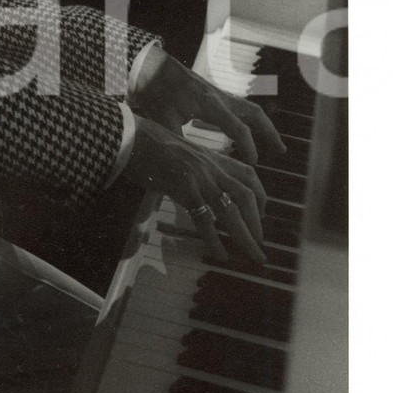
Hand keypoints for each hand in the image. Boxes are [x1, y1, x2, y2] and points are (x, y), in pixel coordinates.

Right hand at [121, 113, 267, 266]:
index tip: (262, 213)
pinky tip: (220, 255)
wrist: (130, 138)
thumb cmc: (148, 145)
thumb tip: (194, 188)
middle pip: (246, 196)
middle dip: (257, 222)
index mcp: (211, 158)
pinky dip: (214, 240)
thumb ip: (193, 169)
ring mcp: (198, 178)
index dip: (260, 196)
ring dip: (246, 236)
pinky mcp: (183, 189)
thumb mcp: (180, 153)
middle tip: (260, 243)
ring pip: (231, 211)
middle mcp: (210, 168)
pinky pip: (204, 219)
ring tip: (253, 255)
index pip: (248, 175)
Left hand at [130, 49, 285, 166]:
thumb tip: (183, 167)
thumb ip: (177, 142)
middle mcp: (218, 97)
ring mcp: (217, 94)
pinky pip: (239, 107)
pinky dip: (248, 120)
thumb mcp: (163, 119)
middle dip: (269, 132)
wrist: (148, 65)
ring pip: (249, 108)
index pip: (238, 127)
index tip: (254, 163)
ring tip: (273, 144)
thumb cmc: (153, 90)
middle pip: (254, 113)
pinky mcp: (212, 94)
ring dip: (263, 125)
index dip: (248, 146)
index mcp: (209, 104)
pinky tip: (247, 133)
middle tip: (281, 151)